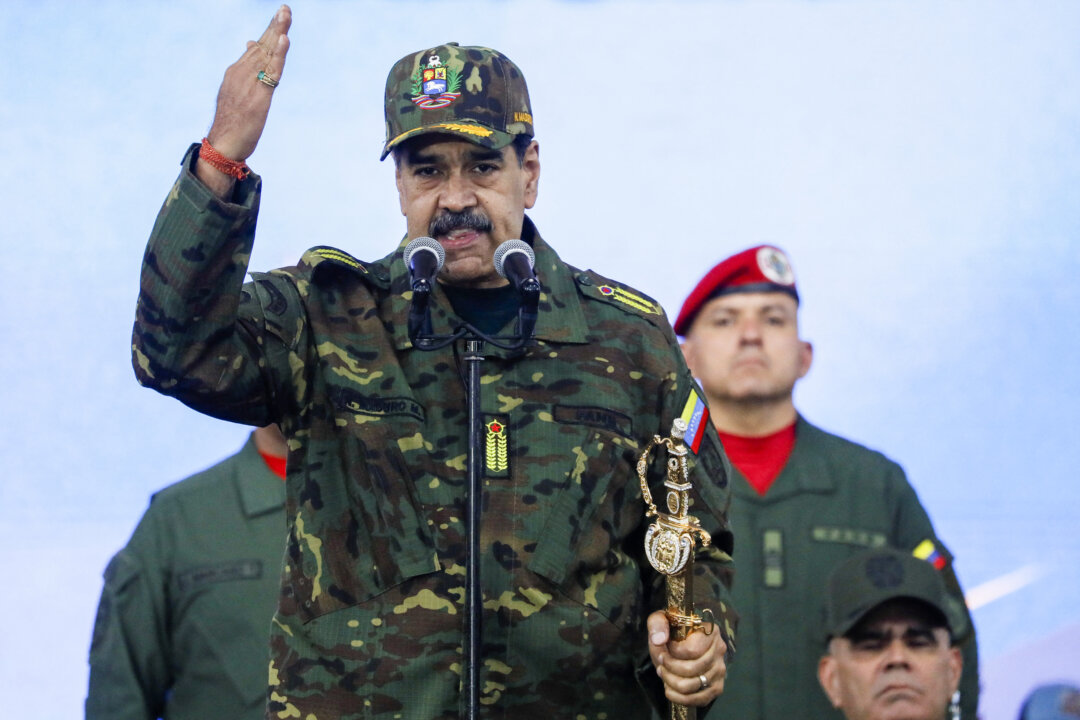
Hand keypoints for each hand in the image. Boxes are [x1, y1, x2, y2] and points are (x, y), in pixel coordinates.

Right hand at [197, 5, 291, 191]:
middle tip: (286, 8)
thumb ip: (245, 70)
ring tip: (285, 15)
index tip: (280, 15)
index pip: (256, 47)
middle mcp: (241, 73)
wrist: (223, 144)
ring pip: (267, 54)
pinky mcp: (259, 96)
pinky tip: (284, 40)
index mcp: (236, 72)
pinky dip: (278, 55)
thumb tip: (251, 44)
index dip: (269, 32)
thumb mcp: (236, 92)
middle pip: (262, 45)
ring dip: (277, 33)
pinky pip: (271, 72)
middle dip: (274, 26)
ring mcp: (250, 83)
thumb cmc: (231, 122)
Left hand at [647, 609, 726, 706]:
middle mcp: (720, 650)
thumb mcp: (661, 620)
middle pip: (691, 669)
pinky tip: (669, 688)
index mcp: (710, 631)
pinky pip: (699, 700)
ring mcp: (720, 670)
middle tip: (660, 664)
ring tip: (663, 673)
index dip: (672, 653)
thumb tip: (659, 640)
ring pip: (692, 686)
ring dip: (671, 682)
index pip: (691, 650)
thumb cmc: (671, 633)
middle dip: (669, 669)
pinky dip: (679, 697)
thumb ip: (657, 624)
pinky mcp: (716, 687)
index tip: (661, 649)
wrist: (679, 646)